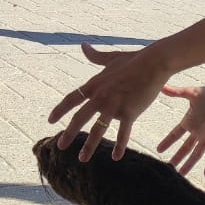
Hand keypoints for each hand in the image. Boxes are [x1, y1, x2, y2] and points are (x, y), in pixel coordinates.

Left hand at [48, 42, 169, 160]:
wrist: (154, 62)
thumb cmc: (134, 59)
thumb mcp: (111, 58)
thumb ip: (95, 56)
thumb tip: (83, 45)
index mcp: (95, 84)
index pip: (72, 98)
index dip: (60, 110)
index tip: (50, 121)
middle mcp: (101, 95)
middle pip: (80, 117)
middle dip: (69, 133)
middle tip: (61, 146)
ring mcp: (115, 104)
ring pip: (98, 129)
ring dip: (89, 146)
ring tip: (82, 159)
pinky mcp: (130, 111)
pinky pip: (122, 132)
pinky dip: (119, 145)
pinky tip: (116, 157)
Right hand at [156, 80, 204, 176]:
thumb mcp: (192, 93)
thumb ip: (177, 92)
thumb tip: (162, 87)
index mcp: (189, 121)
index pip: (175, 134)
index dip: (167, 142)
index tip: (158, 150)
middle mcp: (196, 131)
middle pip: (184, 148)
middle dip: (177, 158)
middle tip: (168, 168)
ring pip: (196, 154)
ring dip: (189, 164)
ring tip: (181, 175)